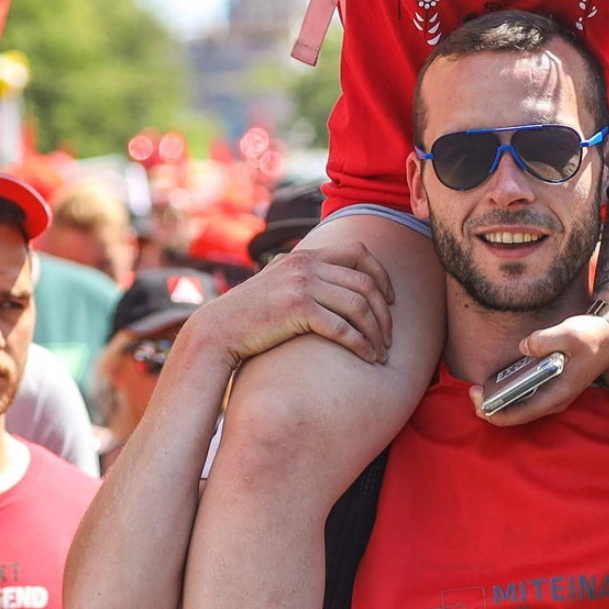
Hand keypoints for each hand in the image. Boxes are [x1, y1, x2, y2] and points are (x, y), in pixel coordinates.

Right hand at [193, 242, 394, 366]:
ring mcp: (302, 285)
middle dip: (384, 312)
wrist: (219, 329)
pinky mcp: (297, 309)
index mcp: (306, 255)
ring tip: (381, 353)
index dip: (381, 274)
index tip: (390, 300)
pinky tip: (367, 358)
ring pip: (359, 306)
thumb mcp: (278, 281)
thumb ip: (303, 274)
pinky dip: (361, 344)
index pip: (358, 251)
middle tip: (389, 337)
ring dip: (376, 332)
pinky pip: (343, 327)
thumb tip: (328, 276)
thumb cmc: (251, 313)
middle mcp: (307, 264)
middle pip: (365, 283)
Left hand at [474, 312, 608, 425]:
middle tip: (472, 393)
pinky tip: (496, 382)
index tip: (479, 402)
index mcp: (559, 393)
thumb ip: (545, 340)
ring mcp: (554, 392)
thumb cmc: (592, 336)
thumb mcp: (570, 334)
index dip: (498, 412)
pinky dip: (510, 392)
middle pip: (519, 413)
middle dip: (493, 408)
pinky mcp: (552, 383)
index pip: (523, 413)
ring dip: (500, 401)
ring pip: (522, 405)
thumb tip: (524, 346)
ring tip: (479, 391)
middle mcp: (555, 399)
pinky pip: (527, 394)